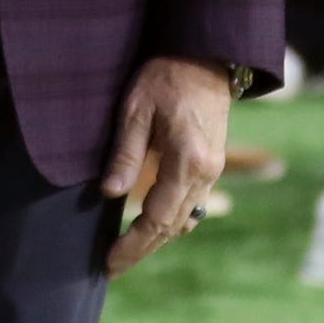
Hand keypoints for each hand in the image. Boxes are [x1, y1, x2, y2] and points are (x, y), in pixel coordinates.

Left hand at [101, 57, 231, 277]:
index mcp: (188, 161)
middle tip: (113, 267)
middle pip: (173, 226)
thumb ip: (125, 153)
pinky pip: (193, 204)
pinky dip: (172, 221)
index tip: (109, 261)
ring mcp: (214, 169)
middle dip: (142, 249)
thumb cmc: (167, 76)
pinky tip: (154, 226)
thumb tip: (109, 194)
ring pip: (185, 219)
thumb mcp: (136, 110)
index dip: (132, 244)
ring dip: (158, 238)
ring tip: (128, 251)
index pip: (157, 218)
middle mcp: (206, 172)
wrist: (205, 55)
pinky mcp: (213, 163)